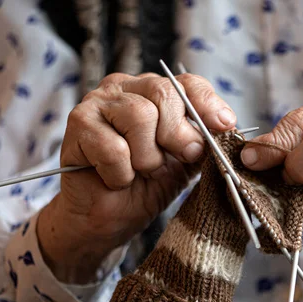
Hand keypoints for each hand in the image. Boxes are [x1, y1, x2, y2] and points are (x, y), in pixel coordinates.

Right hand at [37, 73, 236, 282]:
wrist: (107, 218)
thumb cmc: (145, 186)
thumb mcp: (184, 162)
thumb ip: (201, 141)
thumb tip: (224, 127)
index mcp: (154, 92)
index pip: (187, 82)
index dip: (208, 103)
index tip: (224, 125)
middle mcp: (125, 88)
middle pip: (164, 93)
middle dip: (177, 135)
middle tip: (174, 160)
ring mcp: (97, 102)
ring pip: (139, 116)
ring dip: (147, 158)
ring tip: (139, 172)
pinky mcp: (77, 124)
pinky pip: (114, 148)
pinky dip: (121, 174)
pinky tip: (115, 179)